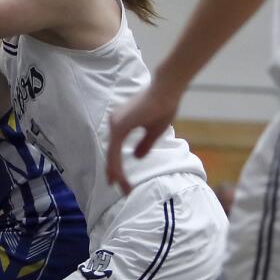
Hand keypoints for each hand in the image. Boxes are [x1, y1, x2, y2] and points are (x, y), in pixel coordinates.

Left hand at [106, 75, 184, 193]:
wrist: (167, 89)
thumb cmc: (164, 106)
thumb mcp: (154, 131)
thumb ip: (144, 144)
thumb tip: (136, 157)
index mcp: (121, 124)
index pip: (115, 150)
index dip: (117, 166)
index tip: (119, 181)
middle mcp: (115, 123)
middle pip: (111, 154)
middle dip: (115, 174)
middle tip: (122, 190)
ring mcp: (115, 124)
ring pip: (112, 155)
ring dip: (117, 173)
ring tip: (122, 188)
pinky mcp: (119, 126)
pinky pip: (114, 151)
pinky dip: (117, 165)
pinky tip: (120, 177)